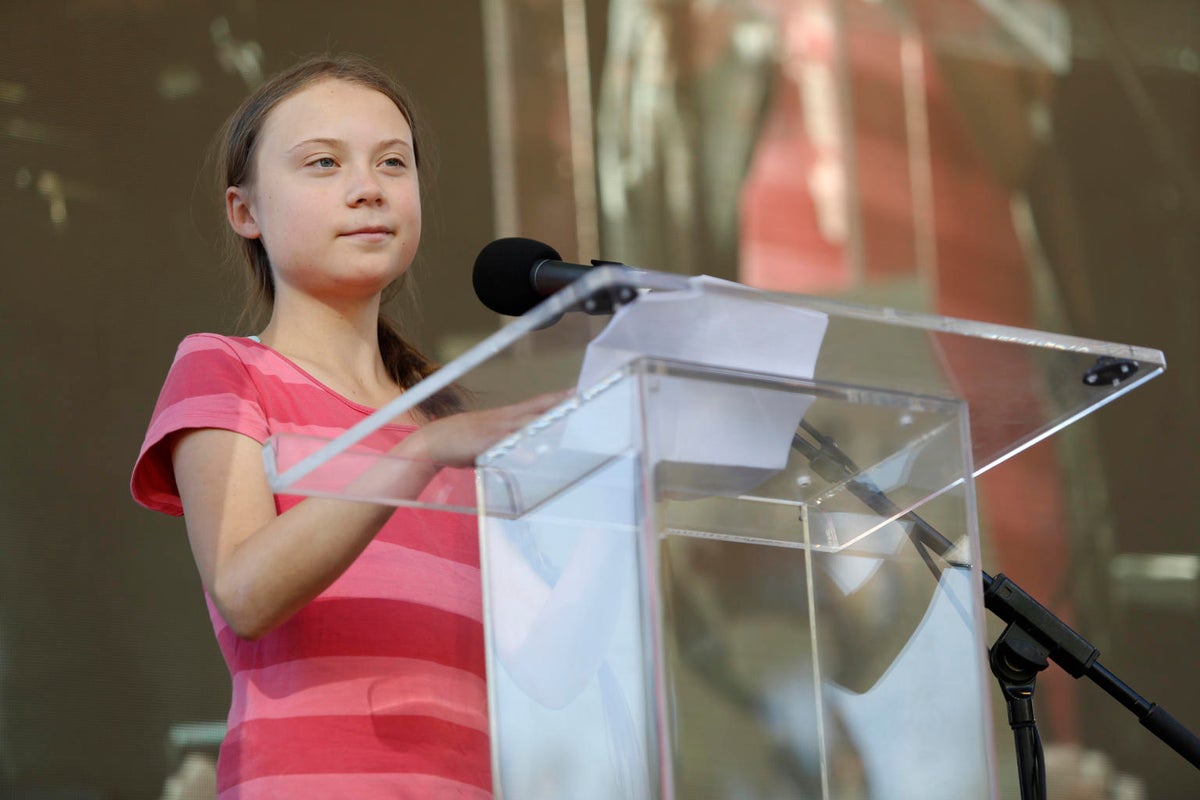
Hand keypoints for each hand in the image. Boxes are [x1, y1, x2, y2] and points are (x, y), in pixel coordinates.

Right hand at [400, 391, 569, 467]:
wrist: (433, 442)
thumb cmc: (463, 441)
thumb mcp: (490, 440)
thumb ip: (510, 443)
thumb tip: (531, 452)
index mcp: (505, 417)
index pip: (535, 404)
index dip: (555, 398)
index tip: (576, 392)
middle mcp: (502, 419)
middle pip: (535, 409)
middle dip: (557, 405)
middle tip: (580, 400)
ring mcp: (493, 430)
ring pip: (523, 424)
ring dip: (543, 423)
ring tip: (564, 423)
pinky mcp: (483, 443)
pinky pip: (503, 445)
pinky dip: (518, 449)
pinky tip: (531, 455)